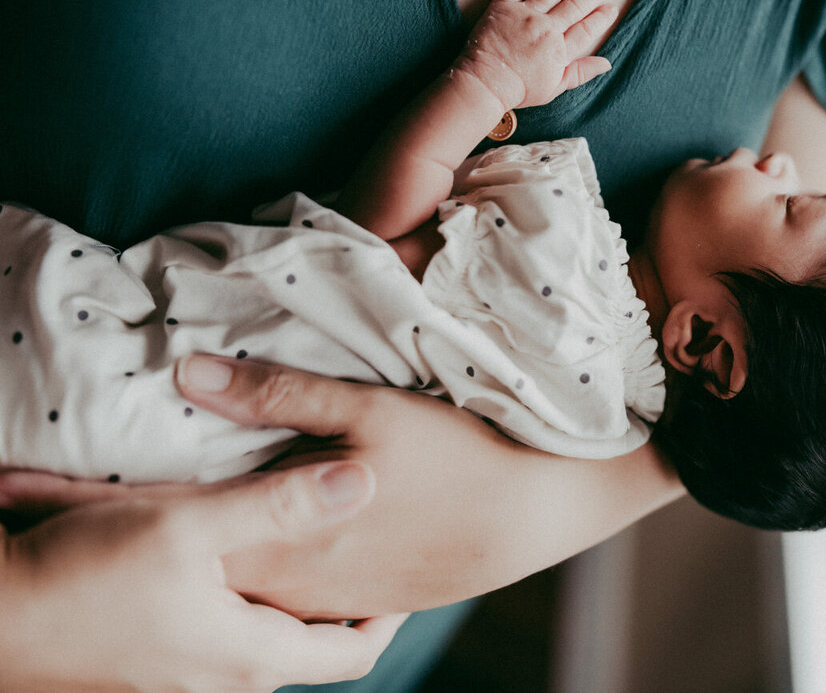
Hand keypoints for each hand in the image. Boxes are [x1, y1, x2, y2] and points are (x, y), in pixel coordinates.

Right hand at [0, 460, 407, 692]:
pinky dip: (254, 601)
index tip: (412, 572)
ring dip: (299, 600)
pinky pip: (229, 632)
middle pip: (315, 644)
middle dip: (348, 602)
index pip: (354, 651)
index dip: (391, 615)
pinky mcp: (157, 658)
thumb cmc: (83, 575)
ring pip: (270, 637)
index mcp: (251, 656)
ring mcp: (188, 674)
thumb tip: (363, 482)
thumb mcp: (190, 526)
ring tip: (323, 546)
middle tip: (374, 551)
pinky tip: (248, 558)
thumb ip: (281, 506)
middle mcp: (226, 677)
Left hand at [2, 354, 683, 618]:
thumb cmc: (457, 453)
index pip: (170, 528)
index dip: (96, 510)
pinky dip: (255, 575)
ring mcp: (335, 595)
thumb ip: (278, 397)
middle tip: (72, 506)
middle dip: (131, 538)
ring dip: (196, 560)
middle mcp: (298, 581)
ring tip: (153, 531)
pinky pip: (291, 597)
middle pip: (193, 567)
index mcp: (285, 537)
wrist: (543, 508)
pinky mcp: (371, 596)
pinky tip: (253, 554)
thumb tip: (189, 371)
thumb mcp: (371, 411)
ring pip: (239, 589)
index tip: (25, 492)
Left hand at [456, 0, 617, 110]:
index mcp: (559, 50)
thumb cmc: (519, 89)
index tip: (612, 7)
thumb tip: (607, 64)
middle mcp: (546, 28)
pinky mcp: (505, 4)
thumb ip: (581, 73)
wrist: (485, 83)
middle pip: (575, 5)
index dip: (601, 18)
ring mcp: (526, 14)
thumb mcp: (555, 87)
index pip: (587, 29)